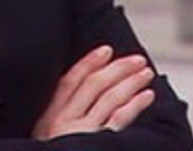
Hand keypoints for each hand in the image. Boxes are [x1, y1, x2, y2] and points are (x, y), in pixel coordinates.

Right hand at [32, 45, 156, 139]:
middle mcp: (63, 123)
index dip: (88, 63)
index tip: (105, 50)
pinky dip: (136, 104)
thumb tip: (87, 92)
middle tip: (136, 60)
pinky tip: (147, 97)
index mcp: (48, 119)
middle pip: (94, 85)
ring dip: (130, 82)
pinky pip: (120, 119)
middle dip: (117, 69)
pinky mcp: (98, 145)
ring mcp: (81, 134)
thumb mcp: (46, 141)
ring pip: (109, 98)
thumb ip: (60, 118)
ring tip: (145, 74)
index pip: (69, 82)